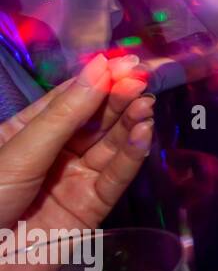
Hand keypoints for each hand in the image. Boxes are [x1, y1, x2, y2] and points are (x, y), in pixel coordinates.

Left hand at [0, 54, 153, 232]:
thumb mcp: (17, 153)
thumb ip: (63, 115)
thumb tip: (100, 69)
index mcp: (27, 132)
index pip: (69, 98)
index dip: (98, 79)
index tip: (127, 62)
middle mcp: (55, 152)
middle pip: (95, 120)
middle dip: (119, 98)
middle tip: (143, 79)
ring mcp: (75, 180)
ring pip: (110, 146)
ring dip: (130, 123)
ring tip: (147, 103)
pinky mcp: (92, 208)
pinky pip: (116, 178)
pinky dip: (132, 156)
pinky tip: (143, 134)